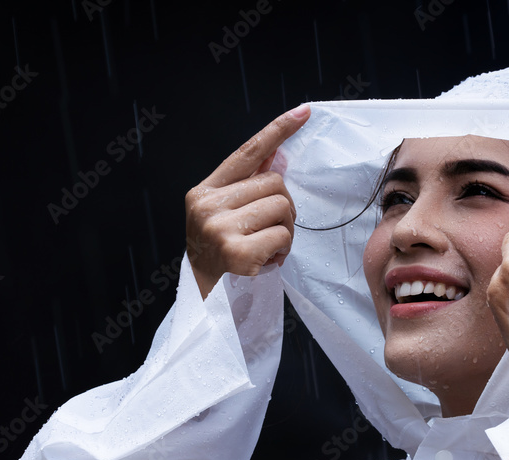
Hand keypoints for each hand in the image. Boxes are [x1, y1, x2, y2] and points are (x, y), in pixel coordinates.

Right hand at [185, 104, 310, 298]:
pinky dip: (283, 250)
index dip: (278, 130)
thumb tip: (278, 156)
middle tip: (271, 232)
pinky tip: (266, 261)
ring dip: (286, 231)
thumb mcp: (225, 215)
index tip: (304, 112)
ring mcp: (219, 227)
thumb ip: (248, 187)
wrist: (203, 298)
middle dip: (285, 208)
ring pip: (283, 207)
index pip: (247, 153)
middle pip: (275, 183)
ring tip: (267, 248)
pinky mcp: (235, 251)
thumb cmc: (220, 254)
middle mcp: (207, 204)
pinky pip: (283, 235)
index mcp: (204, 191)